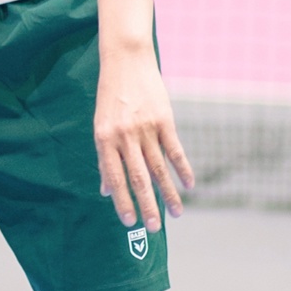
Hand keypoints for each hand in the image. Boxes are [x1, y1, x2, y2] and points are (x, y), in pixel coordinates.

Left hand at [94, 0, 193, 230]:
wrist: (125, 61)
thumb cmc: (110, 97)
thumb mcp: (100, 126)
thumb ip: (105, 158)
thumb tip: (105, 190)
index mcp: (105, 139)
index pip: (115, 178)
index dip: (122, 202)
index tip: (129, 223)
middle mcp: (125, 136)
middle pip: (138, 178)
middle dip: (146, 206)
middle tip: (153, 229)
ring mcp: (146, 128)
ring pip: (159, 168)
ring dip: (169, 193)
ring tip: (176, 214)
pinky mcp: (164, 119)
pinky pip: (174, 150)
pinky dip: (183, 169)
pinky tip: (189, 185)